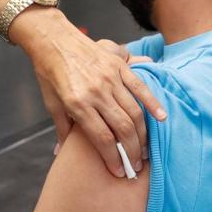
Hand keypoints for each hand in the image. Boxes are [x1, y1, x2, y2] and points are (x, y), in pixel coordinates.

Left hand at [10, 7, 166, 177]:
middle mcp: (96, 91)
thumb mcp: (51, 103)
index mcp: (78, 103)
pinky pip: (140, 87)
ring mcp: (109, 78)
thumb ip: (62, 128)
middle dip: (132, 151)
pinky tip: (161, 118)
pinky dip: (153, 103)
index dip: (113, 157)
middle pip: (122, 128)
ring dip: (142, 134)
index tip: (120, 171)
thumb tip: (60, 153)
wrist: (52, 39)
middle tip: (136, 165)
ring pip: (134, 111)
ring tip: (144, 149)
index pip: (102, 137)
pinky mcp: (118, 66)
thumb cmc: (49, 72)